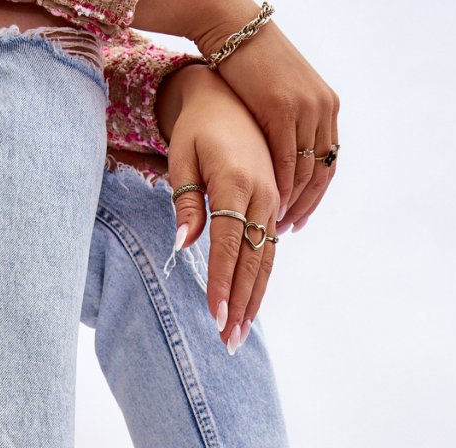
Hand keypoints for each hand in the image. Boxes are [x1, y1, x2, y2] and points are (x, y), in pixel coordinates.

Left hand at [158, 64, 278, 352]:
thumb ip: (185, 202)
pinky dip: (259, 280)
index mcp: (237, 183)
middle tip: (228, 342)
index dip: (221, 284)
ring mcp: (272, 201)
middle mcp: (262, 195)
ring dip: (252, 300)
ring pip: (265, 260)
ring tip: (238, 335)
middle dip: (239, 304)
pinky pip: (269, 250)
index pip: (228, 245)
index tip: (214, 317)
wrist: (229, 97)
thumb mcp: (182, 158)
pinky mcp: (273, 205)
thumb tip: (182, 246)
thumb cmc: (197, 129)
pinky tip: (249, 306)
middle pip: (252, 261)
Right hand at [193, 2, 340, 233]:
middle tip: (290, 228)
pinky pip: (286, 158)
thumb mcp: (283, 97)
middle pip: (321, 171)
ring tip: (276, 221)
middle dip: (307, 204)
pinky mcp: (283, 109)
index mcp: (327, 107)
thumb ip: (293, 125)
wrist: (238, 34)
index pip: (329, 162)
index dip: (317, 196)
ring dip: (293, 200)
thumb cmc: (254, 67)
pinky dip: (281, 184)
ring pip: (305, 169)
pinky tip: (269, 201)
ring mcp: (306, 109)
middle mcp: (323, 109)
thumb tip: (291, 154)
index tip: (302, 218)